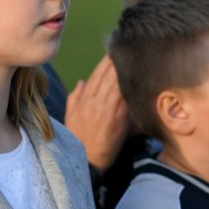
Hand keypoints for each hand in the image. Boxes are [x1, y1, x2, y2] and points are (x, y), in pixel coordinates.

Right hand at [64, 55, 130, 171]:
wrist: (88, 162)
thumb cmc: (80, 142)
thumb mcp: (71, 119)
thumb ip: (75, 99)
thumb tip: (81, 82)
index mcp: (83, 101)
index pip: (95, 76)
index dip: (104, 62)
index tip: (113, 50)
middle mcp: (93, 103)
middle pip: (106, 75)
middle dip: (116, 60)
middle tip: (127, 46)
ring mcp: (105, 110)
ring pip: (115, 83)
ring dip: (124, 69)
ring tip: (134, 55)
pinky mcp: (117, 119)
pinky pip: (123, 97)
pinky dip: (129, 85)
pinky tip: (136, 75)